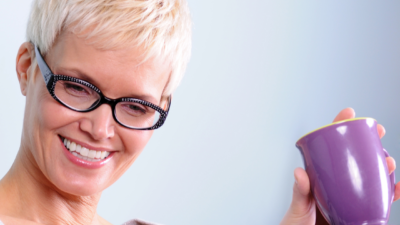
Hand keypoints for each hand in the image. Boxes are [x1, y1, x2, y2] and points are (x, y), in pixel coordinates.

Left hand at [280, 108, 399, 224]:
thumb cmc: (296, 223)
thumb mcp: (297, 207)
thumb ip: (300, 192)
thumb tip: (299, 173)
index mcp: (319, 176)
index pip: (329, 147)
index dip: (340, 128)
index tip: (349, 113)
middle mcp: (336, 183)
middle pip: (355, 158)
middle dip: (369, 143)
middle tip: (379, 133)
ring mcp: (348, 195)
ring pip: (370, 176)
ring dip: (383, 167)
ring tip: (388, 163)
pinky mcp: (358, 210)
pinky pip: (377, 200)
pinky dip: (389, 194)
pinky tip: (396, 188)